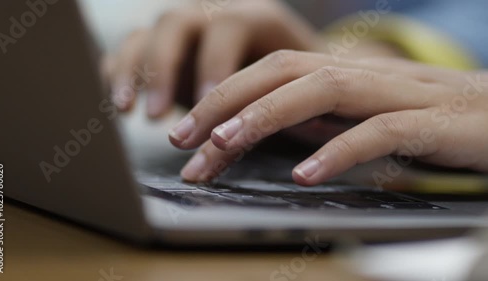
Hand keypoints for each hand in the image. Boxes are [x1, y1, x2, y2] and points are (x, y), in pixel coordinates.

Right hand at [109, 0, 318, 116]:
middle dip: (164, 69)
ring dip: (133, 73)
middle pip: (176, 24)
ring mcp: (183, 31)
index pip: (227, 28)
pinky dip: (118, 74)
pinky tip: (119, 104)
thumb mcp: (301, 85)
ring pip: (146, 35)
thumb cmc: (296, 82)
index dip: (215, 64)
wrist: (281, 69)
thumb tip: (284, 122)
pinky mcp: (162, 48)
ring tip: (128, 112)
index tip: (209, 106)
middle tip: (158, 114)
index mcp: (254, 17)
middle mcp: (212, 14)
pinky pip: (129, 50)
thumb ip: (288, 95)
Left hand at [168, 50, 487, 185]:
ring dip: (266, 116)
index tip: (184, 133)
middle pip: (282, 72)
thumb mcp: (362, 118)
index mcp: (344, 74)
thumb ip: (320, 120)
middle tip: (182, 138)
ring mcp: (399, 94)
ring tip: (224, 146)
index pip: (270, 73)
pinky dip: (339, 150)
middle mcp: (364, 75)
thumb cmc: (429, 121)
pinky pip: (380, 131)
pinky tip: (304, 174)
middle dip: (226, 103)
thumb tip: (270, 132)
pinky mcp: (433, 122)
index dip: (222, 96)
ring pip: (321, 89)